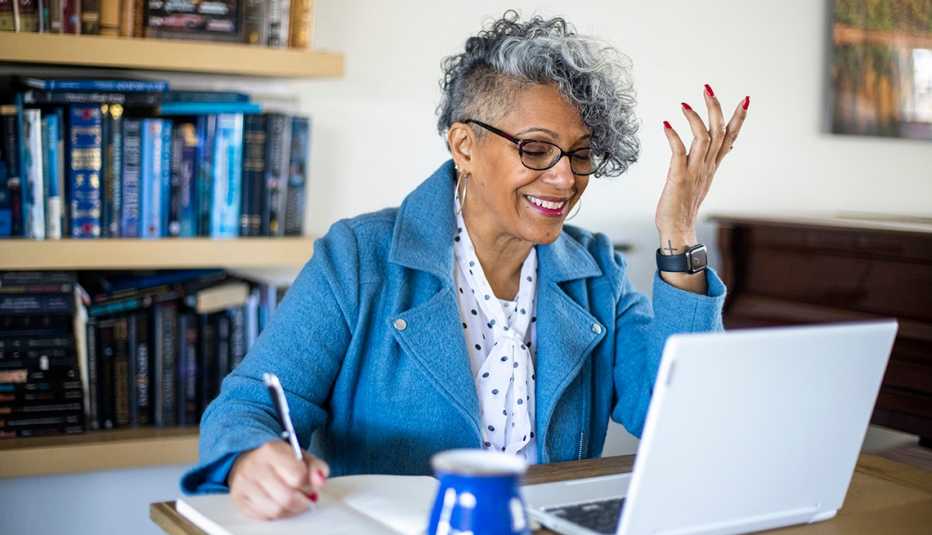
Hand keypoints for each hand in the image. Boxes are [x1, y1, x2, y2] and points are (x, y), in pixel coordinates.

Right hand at [228, 441, 329, 519]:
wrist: (246, 457)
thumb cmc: (276, 457)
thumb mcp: (300, 455)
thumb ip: (316, 466)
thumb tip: (321, 480)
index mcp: (271, 450)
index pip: (298, 476)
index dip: (308, 484)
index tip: (308, 483)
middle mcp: (255, 467)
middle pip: (287, 497)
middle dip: (302, 501)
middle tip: (305, 496)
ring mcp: (244, 485)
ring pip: (276, 510)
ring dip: (291, 510)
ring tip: (293, 500)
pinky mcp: (239, 500)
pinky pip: (264, 516)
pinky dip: (277, 514)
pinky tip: (279, 503)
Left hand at [656, 84, 748, 250]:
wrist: (678, 231)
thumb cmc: (682, 207)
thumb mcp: (698, 182)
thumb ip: (703, 165)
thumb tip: (708, 154)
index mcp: (712, 167)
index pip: (730, 138)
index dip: (738, 119)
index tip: (746, 100)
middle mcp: (707, 167)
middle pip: (719, 132)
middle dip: (716, 108)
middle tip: (708, 88)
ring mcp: (695, 172)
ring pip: (704, 139)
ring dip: (696, 119)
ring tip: (685, 103)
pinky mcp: (679, 178)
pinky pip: (679, 153)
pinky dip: (674, 137)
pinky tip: (667, 125)